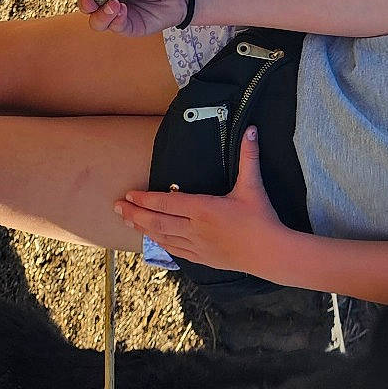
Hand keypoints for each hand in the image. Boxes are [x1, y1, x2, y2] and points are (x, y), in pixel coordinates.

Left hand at [115, 129, 292, 274]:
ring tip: (126, 222)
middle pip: (157, 221)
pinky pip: (174, 250)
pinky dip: (159, 243)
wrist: (270, 253)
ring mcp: (197, 245)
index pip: (166, 203)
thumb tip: (251, 130)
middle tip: (117, 207)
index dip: (144, 199)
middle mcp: (195, 228)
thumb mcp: (253, 185)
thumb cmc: (261, 219)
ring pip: (162, 237)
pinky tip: (152, 240)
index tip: (129, 195)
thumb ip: (249, 157)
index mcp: (204, 209)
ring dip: (142, 228)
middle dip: (134, 214)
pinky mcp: (202, 258)